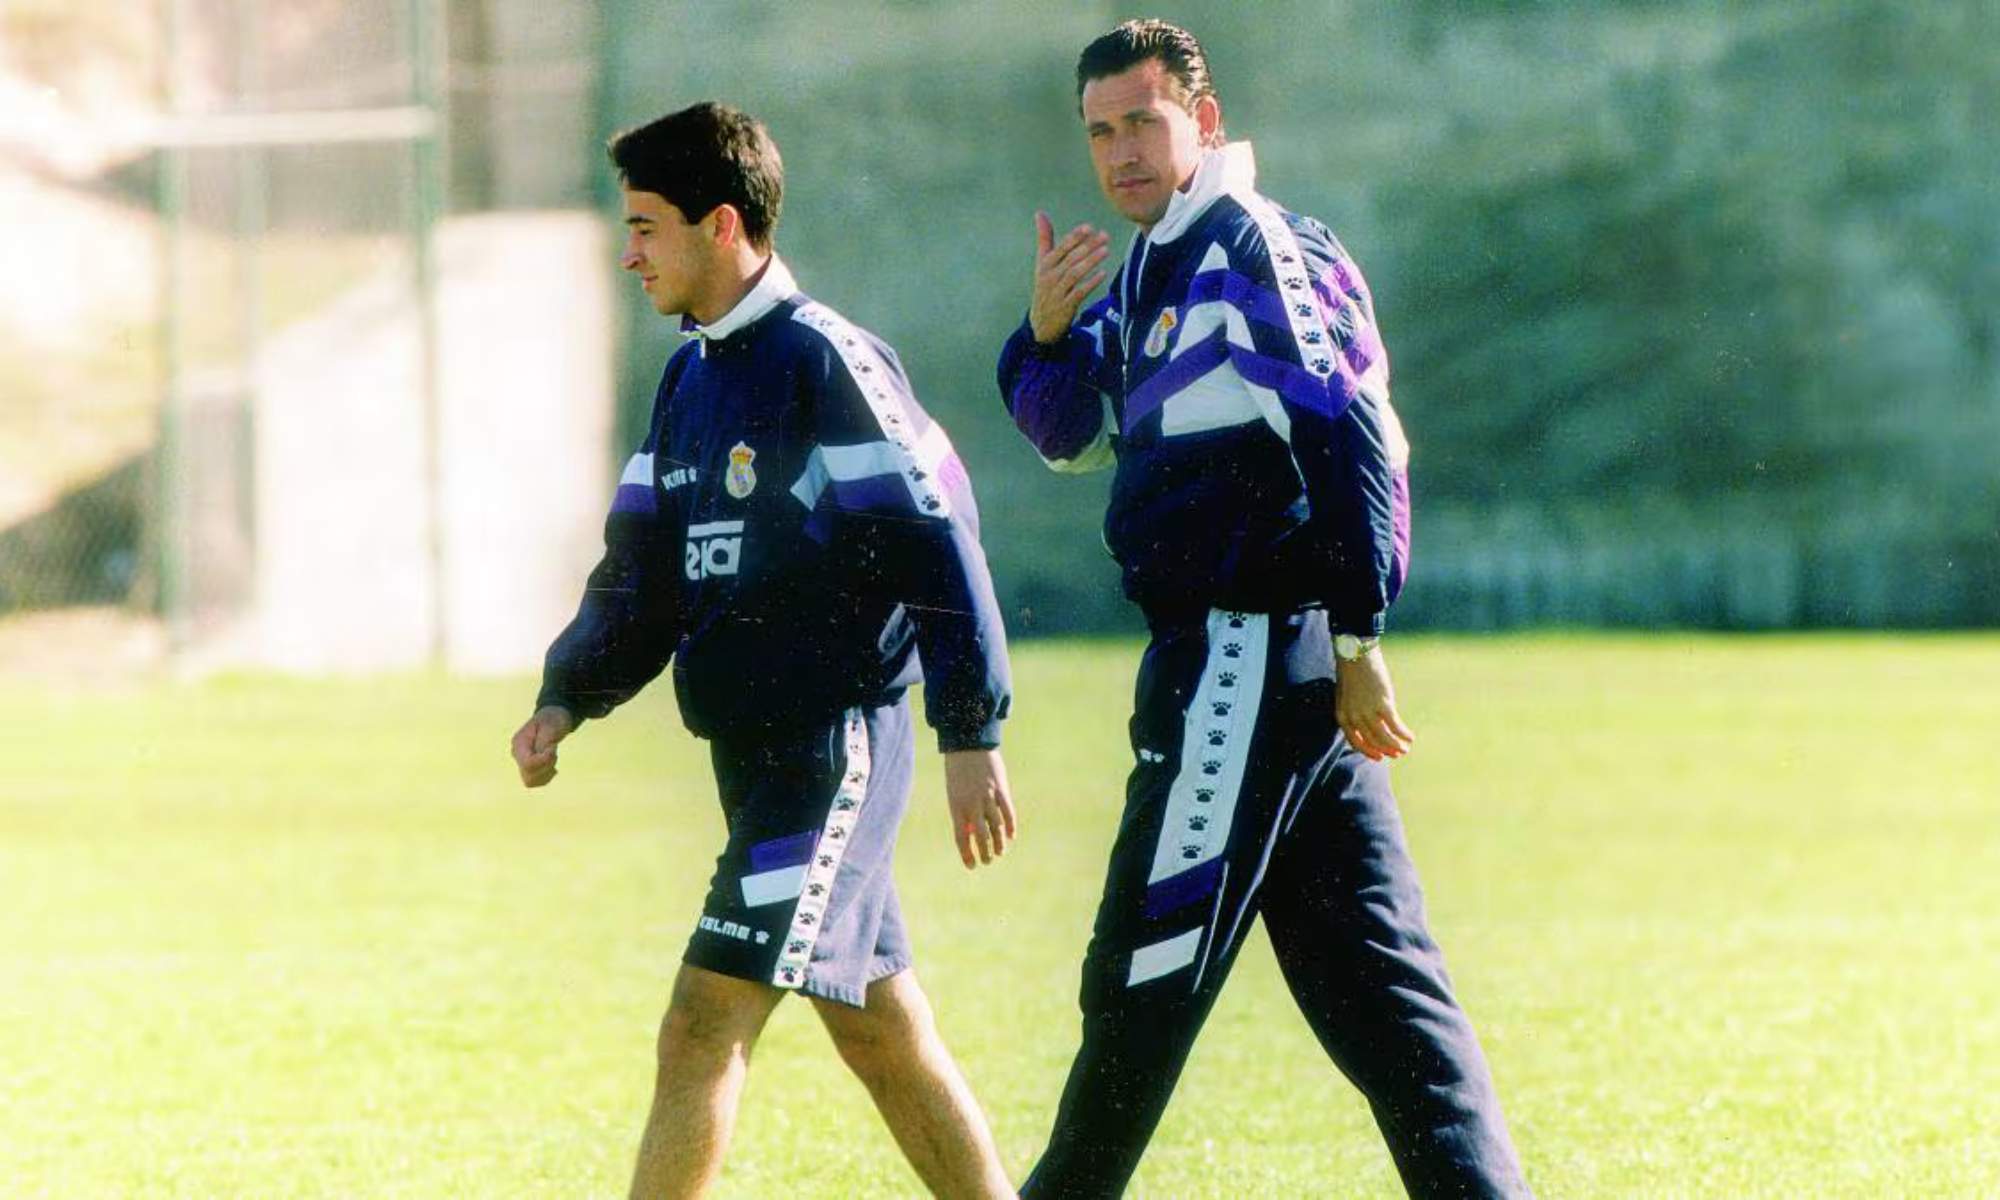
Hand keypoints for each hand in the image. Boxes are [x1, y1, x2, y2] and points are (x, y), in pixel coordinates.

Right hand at [510, 705, 576, 786]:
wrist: (553, 718)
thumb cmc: (553, 720)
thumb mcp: (552, 726)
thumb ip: (545, 741)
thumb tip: (541, 755)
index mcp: (519, 742)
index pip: (528, 763)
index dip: (544, 760)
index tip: (553, 747)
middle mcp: (517, 754)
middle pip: (528, 775)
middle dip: (546, 767)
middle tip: (553, 752)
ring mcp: (521, 762)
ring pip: (530, 781)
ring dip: (546, 772)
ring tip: (552, 758)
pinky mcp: (528, 768)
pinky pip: (536, 782)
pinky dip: (546, 776)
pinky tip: (552, 766)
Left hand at [942, 748, 1017, 868]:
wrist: (968, 744)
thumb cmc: (958, 771)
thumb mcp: (955, 792)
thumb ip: (963, 812)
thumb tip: (971, 833)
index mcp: (957, 806)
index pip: (961, 837)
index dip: (967, 854)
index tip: (971, 866)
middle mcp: (972, 804)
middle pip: (981, 836)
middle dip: (985, 852)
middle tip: (988, 861)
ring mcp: (988, 797)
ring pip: (996, 827)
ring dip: (999, 843)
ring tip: (1000, 852)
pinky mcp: (1001, 789)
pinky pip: (1008, 812)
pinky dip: (1010, 826)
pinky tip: (1011, 836)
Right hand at [1030, 210, 1110, 343]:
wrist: (1041, 323)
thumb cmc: (1045, 287)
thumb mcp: (1042, 263)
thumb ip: (1044, 238)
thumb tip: (1040, 213)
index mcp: (1045, 265)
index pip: (1061, 248)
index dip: (1075, 237)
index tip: (1089, 228)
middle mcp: (1049, 277)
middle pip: (1070, 259)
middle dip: (1087, 246)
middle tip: (1104, 236)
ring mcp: (1057, 292)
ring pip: (1075, 274)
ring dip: (1090, 262)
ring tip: (1106, 250)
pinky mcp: (1066, 306)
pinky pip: (1079, 292)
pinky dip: (1091, 283)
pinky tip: (1103, 274)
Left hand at [1334, 647, 1414, 761]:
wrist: (1356, 654)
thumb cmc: (1352, 673)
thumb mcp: (1347, 696)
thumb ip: (1355, 712)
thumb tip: (1371, 724)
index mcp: (1342, 716)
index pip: (1355, 742)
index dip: (1369, 752)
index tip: (1379, 757)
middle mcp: (1354, 718)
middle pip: (1372, 742)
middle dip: (1386, 750)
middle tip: (1398, 753)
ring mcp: (1368, 712)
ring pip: (1384, 738)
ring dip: (1396, 746)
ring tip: (1406, 748)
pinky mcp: (1383, 705)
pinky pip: (1395, 726)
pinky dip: (1403, 734)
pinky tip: (1410, 737)